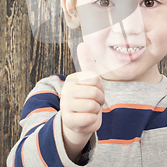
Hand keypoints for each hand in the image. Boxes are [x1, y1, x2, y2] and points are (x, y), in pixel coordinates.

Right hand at [60, 42, 104, 161]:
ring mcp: (65, 105)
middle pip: (96, 93)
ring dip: (96, 110)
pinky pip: (90, 118)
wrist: (79, 121)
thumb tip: (82, 44)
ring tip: (89, 111)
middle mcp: (66, 90)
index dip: (100, 88)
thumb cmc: (87, 98)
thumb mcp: (90, 81)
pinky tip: (86, 120)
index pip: (96, 79)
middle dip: (100, 100)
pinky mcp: (68, 120)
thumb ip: (87, 62)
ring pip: (93, 105)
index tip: (94, 91)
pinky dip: (93, 121)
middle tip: (93, 103)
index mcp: (72, 79)